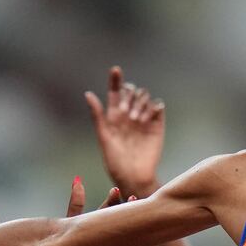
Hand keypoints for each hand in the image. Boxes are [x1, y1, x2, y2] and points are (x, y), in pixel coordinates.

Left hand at [62, 180, 133, 245]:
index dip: (113, 199)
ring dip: (134, 223)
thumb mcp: (71, 226)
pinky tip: (142, 240)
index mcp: (99, 226)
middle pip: (121, 217)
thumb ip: (75, 205)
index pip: (109, 208)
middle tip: (130, 197)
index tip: (115, 189)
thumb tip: (77, 179)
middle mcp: (110, 235)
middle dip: (126, 207)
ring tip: (137, 213)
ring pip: (127, 232)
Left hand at [85, 66, 164, 196]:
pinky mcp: (157, 124)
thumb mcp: (103, 137)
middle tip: (127, 114)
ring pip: (144, 97)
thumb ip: (97, 115)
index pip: (115, 93)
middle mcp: (129, 115)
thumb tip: (88, 94)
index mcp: (114, 117)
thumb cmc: (115, 161)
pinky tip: (147, 119)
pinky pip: (158, 106)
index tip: (115, 69)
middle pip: (132, 92)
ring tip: (136, 120)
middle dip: (130, 96)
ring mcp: (143, 119)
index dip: (115, 80)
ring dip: (140, 104)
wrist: (134, 176)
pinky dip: (153, 107)